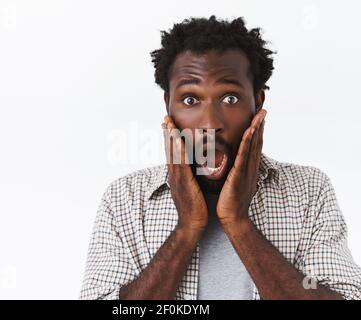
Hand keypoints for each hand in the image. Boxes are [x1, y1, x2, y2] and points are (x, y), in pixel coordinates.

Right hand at [162, 115, 207, 232]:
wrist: (191, 224)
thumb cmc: (194, 208)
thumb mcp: (191, 189)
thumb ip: (191, 177)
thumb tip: (193, 170)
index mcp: (177, 175)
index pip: (173, 153)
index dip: (170, 139)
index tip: (168, 125)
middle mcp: (174, 174)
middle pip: (169, 150)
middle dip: (167, 133)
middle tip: (165, 118)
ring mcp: (177, 177)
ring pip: (173, 153)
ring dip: (170, 137)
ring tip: (168, 123)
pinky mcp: (183, 182)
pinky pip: (181, 163)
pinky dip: (178, 150)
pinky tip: (178, 140)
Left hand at [216, 109, 266, 227]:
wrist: (233, 218)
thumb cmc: (232, 202)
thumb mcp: (236, 183)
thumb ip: (237, 172)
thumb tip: (235, 163)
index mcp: (249, 169)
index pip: (254, 146)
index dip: (257, 131)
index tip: (259, 117)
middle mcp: (251, 168)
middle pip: (257, 143)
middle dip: (260, 126)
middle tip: (263, 110)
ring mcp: (247, 171)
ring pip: (252, 146)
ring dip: (257, 129)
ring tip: (260, 115)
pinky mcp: (240, 175)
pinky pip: (244, 155)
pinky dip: (248, 142)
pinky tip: (250, 131)